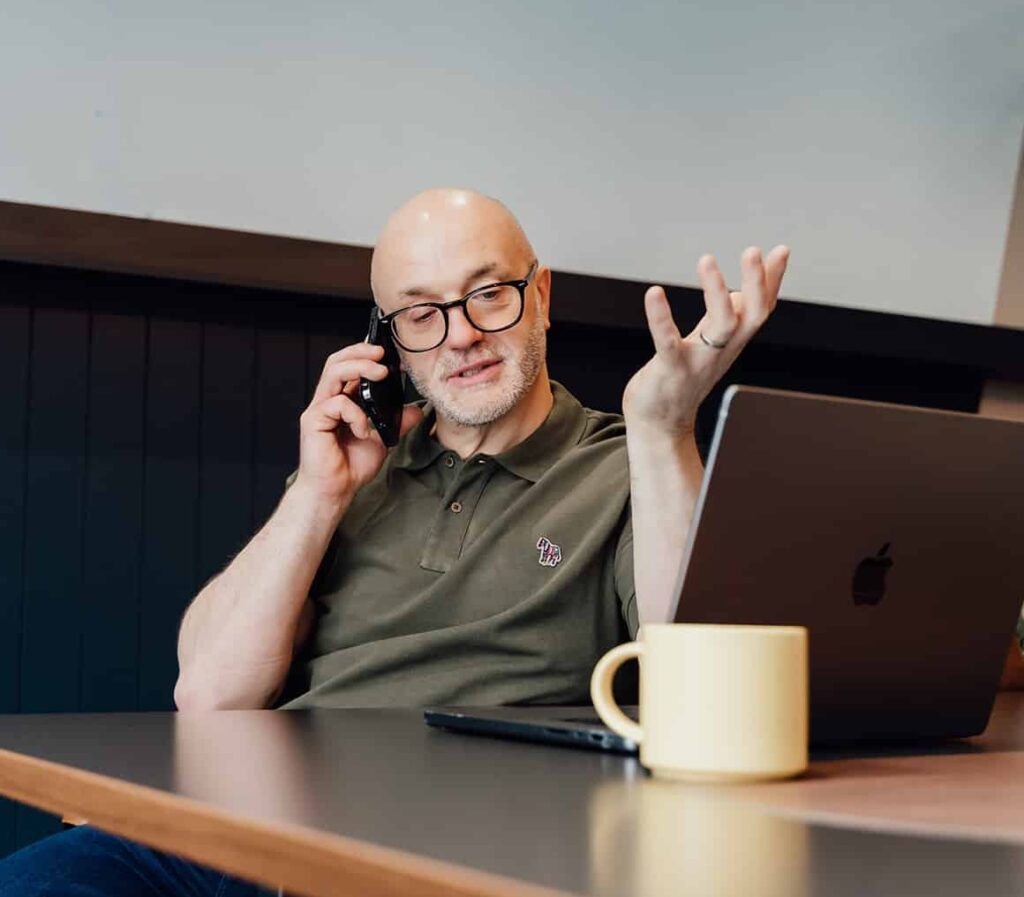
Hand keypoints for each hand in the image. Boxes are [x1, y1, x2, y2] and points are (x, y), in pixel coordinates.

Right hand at [294, 342, 421, 501]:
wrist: (336, 491)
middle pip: (337, 361)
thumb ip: (398, 422)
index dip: (365, 355)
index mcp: (341, 401)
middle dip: (360, 351)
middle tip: (382, 352)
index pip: (348, 367)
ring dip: (359, 367)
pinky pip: (338, 404)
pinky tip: (363, 433)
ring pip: (334, 372)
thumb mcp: (383, 439)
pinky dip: (357, 415)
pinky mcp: (313, 420)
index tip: (389, 355)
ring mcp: (318, 409)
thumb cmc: (351, 467)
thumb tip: (417, 408)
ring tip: (380, 373)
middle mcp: (327, 401)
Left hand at [623, 245, 789, 436]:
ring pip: (721, 325)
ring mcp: (698, 361)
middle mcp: (721, 350)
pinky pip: (668, 342)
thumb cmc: (683, 380)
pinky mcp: (670, 369)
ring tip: (707, 260)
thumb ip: (726, 319)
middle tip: (753, 250)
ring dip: (717, 292)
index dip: (771, 281)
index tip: (781, 250)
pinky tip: (654, 293)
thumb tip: (743, 292)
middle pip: (753, 316)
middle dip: (758, 283)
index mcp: (732, 342)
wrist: (660, 425)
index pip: (760, 309)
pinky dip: (661, 317)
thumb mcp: (711, 345)